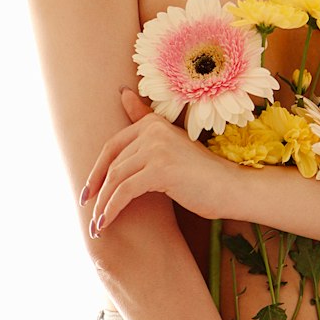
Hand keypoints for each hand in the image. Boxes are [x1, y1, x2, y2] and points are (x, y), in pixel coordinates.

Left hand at [82, 88, 230, 233]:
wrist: (232, 189)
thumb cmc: (202, 174)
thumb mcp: (171, 146)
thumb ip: (145, 121)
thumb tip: (123, 93)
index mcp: (153, 123)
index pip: (112, 146)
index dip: (96, 172)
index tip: (87, 193)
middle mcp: (153, 131)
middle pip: (112, 164)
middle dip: (97, 192)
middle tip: (89, 214)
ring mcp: (157, 149)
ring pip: (116, 179)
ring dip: (102, 206)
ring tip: (96, 226)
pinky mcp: (160, 170)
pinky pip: (124, 192)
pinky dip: (111, 209)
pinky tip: (106, 224)